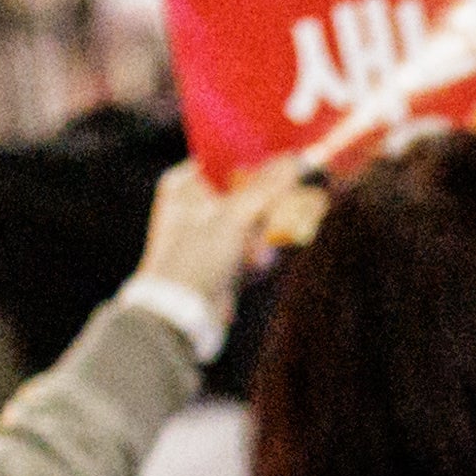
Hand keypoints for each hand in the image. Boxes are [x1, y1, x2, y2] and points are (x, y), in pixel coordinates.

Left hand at [136, 156, 309, 309]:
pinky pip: (253, 248)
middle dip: (268, 209)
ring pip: (255, 222)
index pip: (233, 161)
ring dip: (264, 237)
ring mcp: (209, 235)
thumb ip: (267, 186)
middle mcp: (195, 205)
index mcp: (185, 185)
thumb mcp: (233, 216)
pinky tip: (253, 268)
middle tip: (283, 214)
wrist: (177, 316)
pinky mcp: (221, 261)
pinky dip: (259, 257)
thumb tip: (298, 159)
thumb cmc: (195, 258)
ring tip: (256, 255)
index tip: (292, 168)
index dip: (263, 164)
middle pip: (249, 192)